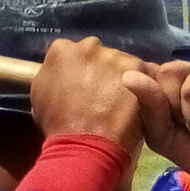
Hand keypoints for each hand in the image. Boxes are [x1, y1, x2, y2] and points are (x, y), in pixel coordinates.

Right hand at [30, 37, 154, 154]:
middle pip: (103, 55)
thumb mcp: (42, 95)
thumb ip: (54, 75)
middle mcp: (89, 46)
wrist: (85, 144)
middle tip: (108, 94)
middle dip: (106, 71)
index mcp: (62, 50)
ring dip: (128, 78)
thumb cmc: (59, 126)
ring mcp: (115, 56)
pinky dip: (147, 85)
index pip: (76, 53)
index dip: (84, 71)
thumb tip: (64, 72)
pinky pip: (147, 73)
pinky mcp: (138, 67)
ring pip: (126, 63)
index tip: (88, 86)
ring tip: (126, 102)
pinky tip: (143, 102)